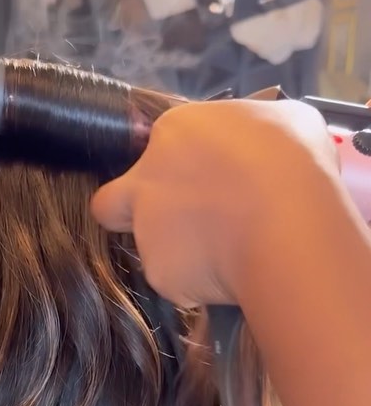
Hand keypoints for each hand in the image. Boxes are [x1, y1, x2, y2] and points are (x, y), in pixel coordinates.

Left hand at [91, 98, 339, 307]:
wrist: (287, 224)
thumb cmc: (293, 160)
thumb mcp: (284, 120)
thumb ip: (254, 132)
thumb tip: (260, 142)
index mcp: (175, 131)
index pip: (156, 150)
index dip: (178, 169)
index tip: (206, 181)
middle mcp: (146, 180)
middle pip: (112, 203)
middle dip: (130, 216)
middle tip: (175, 227)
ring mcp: (147, 231)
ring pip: (153, 248)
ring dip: (180, 253)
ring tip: (226, 255)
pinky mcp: (160, 275)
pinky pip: (179, 284)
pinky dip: (200, 284)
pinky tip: (231, 275)